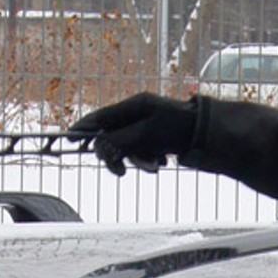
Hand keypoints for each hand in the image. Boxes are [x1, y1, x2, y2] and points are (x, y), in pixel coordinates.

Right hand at [68, 94, 196, 175]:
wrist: (208, 136)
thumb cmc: (178, 130)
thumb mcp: (146, 135)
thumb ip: (121, 140)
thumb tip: (99, 147)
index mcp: (134, 106)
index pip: (101, 117)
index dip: (84, 129)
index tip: (69, 139)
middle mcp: (138, 115)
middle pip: (112, 136)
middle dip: (116, 156)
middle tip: (120, 172)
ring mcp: (146, 127)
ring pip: (128, 148)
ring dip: (138, 161)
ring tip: (155, 167)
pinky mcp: (155, 140)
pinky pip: (142, 153)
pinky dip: (149, 160)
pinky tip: (163, 161)